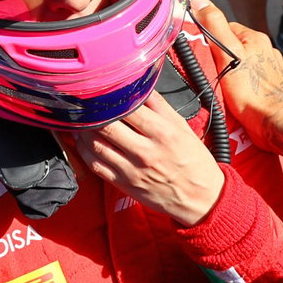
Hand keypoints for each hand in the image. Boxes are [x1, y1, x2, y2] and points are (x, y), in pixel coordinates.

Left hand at [65, 91, 224, 225]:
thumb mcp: (182, 127)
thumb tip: (139, 83)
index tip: (102, 89)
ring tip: (82, 119)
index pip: (127, 108)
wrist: (201, 198)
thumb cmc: (193, 160)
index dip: (110, 96)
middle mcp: (145, 151)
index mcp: (163, 133)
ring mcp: (132, 170)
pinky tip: (83, 140)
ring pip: (95, 145)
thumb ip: (159, 105)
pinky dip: (83, 150)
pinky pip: (94, 165)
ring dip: (83, 130)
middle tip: (85, 103)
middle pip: (106, 126)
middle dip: (92, 112)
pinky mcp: (123, 184)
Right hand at [189, 0, 282, 149]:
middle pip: (235, 47)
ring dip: (233, 73)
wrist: (273, 122)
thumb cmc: (250, 92)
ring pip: (244, 64)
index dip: (211, 40)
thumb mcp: (226, 53)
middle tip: (213, 73)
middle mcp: (267, 50)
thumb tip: (199, 0)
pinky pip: (252, 80)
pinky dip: (244, 86)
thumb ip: (213, 25)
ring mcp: (271, 68)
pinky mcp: (272, 86)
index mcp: (255, 38)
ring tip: (225, 87)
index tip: (204, 53)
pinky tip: (238, 96)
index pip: (226, 29)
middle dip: (222, 58)